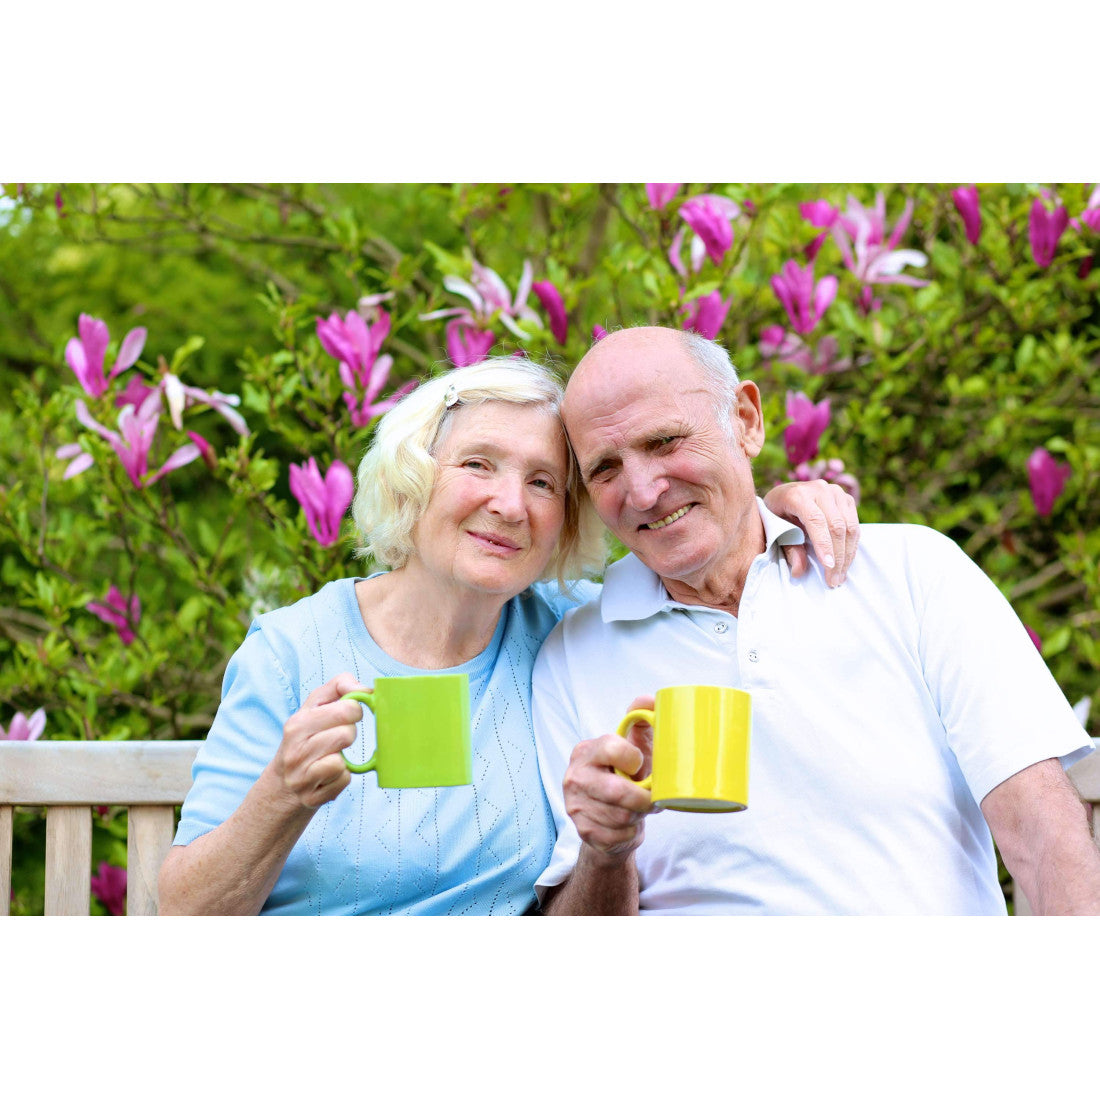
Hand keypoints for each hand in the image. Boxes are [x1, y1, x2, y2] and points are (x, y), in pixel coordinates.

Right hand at [271, 673, 368, 809]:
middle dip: (349, 735)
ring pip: (342, 761)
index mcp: (297, 723)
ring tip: (331, 756)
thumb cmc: (307, 737)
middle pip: (347, 735)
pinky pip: (344, 781)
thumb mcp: (315, 706)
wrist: (283, 785)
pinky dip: (342, 777)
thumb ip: (340, 686)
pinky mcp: (311, 797)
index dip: (355, 710)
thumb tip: (366, 690)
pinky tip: (328, 775)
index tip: (348, 715)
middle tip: (338, 738)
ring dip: (344, 758)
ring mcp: (301, 776)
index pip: (345, 709)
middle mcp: (295, 750)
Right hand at [561, 696, 654, 862]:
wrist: (610, 816)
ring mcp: (575, 806)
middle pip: (617, 792)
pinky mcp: (583, 831)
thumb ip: (641, 720)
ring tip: (638, 808)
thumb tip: (651, 699)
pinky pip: (617, 836)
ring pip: (621, 816)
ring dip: (638, 815)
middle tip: (650, 797)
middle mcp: (575, 777)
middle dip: (642, 798)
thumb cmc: (626, 775)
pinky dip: (630, 832)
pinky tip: (627, 824)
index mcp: (587, 751)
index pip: (611, 748)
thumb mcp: (635, 745)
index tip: (639, 765)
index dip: (633, 758)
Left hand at [763, 479, 859, 586]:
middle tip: (833, 581)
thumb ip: (788, 548)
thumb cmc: (776, 515)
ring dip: (847, 555)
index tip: (827, 567)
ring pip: (849, 527)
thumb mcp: (774, 530)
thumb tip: (800, 572)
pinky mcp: (846, 499)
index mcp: (797, 495)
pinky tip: (845, 563)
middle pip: (836, 525)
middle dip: (837, 557)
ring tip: (839, 577)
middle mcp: (819, 489)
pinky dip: (851, 546)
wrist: (783, 495)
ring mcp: (835, 492)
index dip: (824, 545)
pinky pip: (854, 525)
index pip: (815, 520)